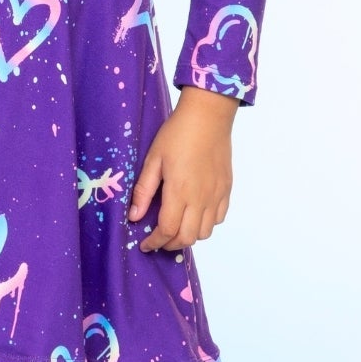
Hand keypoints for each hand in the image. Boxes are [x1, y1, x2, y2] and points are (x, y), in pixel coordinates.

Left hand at [126, 86, 237, 252]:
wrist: (208, 117)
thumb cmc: (177, 134)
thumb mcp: (153, 160)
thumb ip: (144, 191)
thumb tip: (134, 216)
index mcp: (180, 192)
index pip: (167, 230)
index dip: (154, 242)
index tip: (145, 244)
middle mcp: (201, 198)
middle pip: (187, 237)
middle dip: (170, 244)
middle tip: (158, 239)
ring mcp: (216, 195)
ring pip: (205, 232)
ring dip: (189, 236)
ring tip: (176, 228)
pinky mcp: (226, 189)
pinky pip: (219, 218)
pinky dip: (206, 224)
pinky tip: (195, 215)